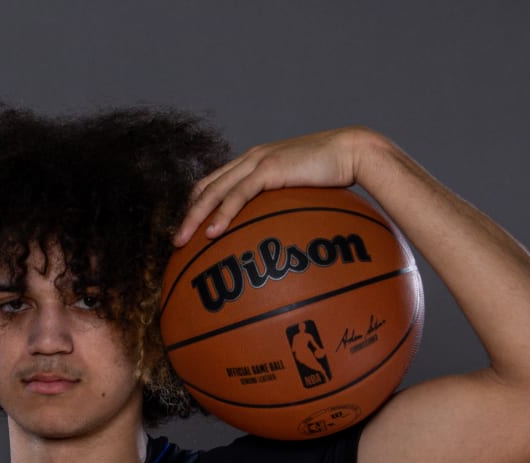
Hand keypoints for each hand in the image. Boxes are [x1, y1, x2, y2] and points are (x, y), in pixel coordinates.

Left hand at [174, 127, 385, 245]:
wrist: (355, 153)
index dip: (197, 206)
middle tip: (174, 243)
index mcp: (254, 162)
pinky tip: (211, 234)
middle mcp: (250, 159)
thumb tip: (280, 236)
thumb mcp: (302, 192)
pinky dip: (221, 215)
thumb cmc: (335, 177)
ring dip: (194, 218)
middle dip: (186, 215)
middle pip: (206, 188)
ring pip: (214, 191)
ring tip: (182, 243)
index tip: (188, 230)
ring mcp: (257, 161)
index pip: (214, 183)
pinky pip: (237, 195)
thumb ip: (284, 206)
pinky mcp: (269, 167)